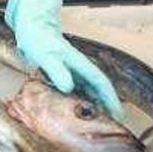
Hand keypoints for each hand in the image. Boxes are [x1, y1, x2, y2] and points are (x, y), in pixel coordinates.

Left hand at [5, 0, 123, 120]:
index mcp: (80, 64)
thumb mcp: (46, 56)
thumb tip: (68, 87)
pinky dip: (82, 100)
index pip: (101, 84)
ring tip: (101, 122)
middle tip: (115, 125)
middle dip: (108, 106)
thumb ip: (57, 70)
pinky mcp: (65, 72)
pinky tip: (79, 111)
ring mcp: (73, 70)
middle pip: (99, 89)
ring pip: (90, 90)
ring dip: (97, 104)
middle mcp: (80, 68)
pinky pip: (78, 89)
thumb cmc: (39, 39)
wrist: (33, 27)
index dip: (111, 99)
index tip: (119, 115)